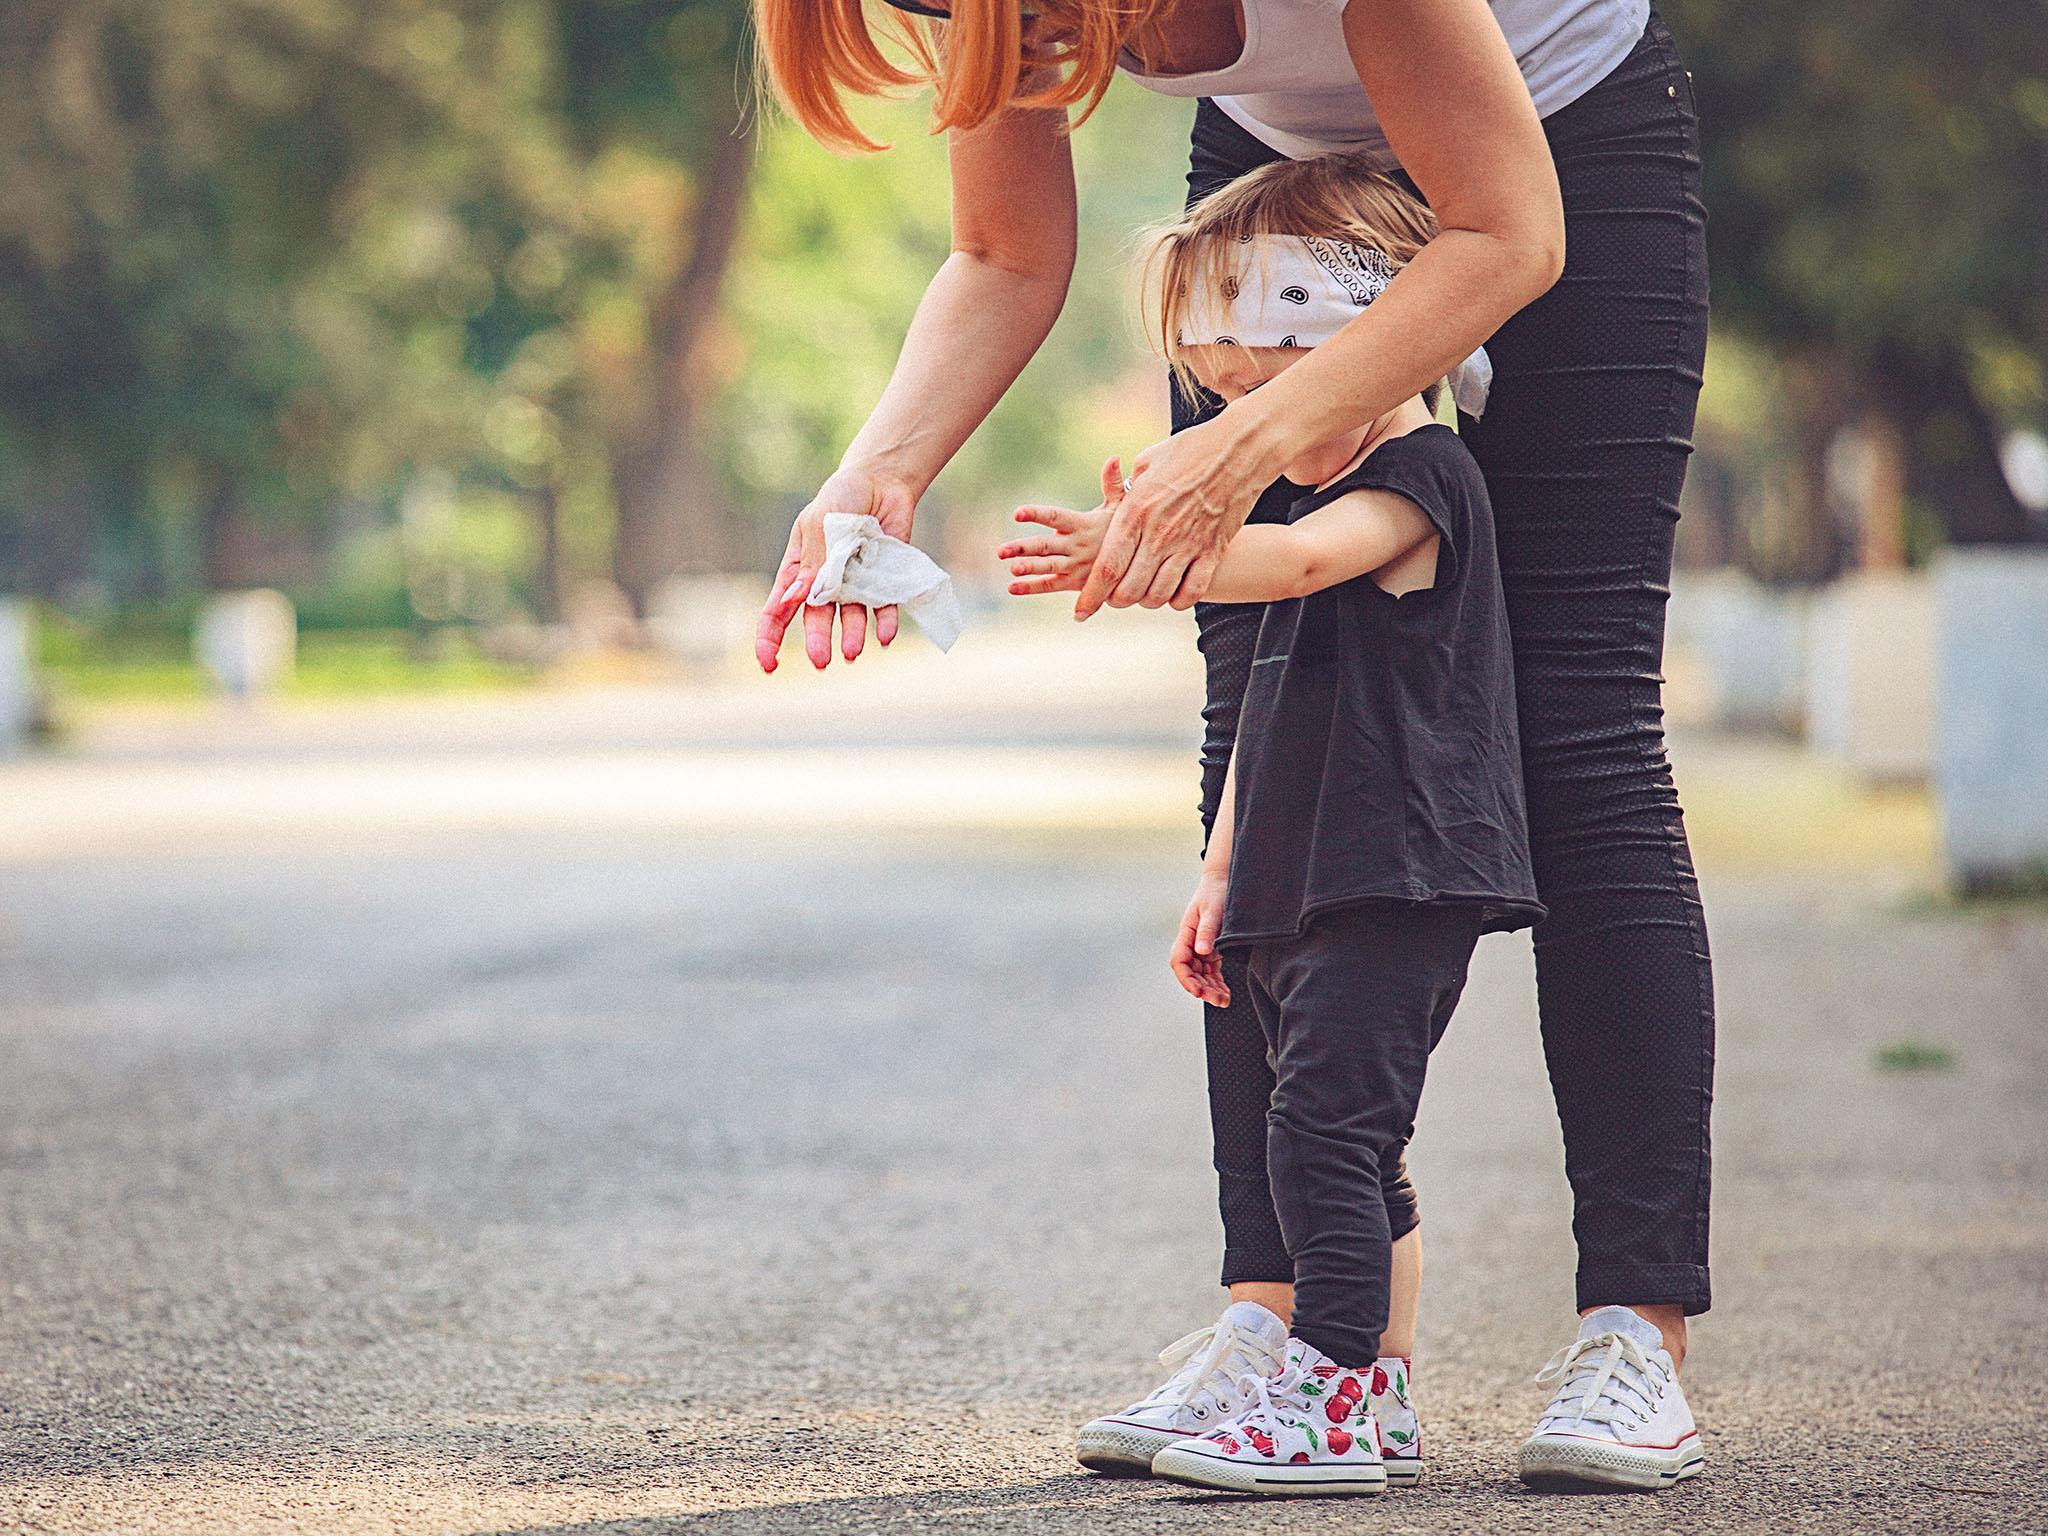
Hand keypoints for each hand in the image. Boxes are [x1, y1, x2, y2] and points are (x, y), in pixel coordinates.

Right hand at [756, 465, 915, 671]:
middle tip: (821, 661)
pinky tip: (885, 636)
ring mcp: (855, 584)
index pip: (777, 610)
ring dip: (851, 636)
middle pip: (816, 618)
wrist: (883, 481)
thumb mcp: (819, 523)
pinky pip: (884, 608)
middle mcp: (825, 583)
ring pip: (851, 618)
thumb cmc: (842, 497)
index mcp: (799, 570)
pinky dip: (885, 623)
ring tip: (853, 652)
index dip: (770, 639)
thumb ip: (812, 561)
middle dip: (817, 641)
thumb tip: (793, 599)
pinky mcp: (884, 581)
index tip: (769, 664)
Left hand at [997, 457, 1119, 597]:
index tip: (1017, 513)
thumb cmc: (1123, 529)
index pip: (1056, 517)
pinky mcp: (1074, 583)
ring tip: (1011, 568)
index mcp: (1083, 525)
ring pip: (1048, 567)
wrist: (1136, 564)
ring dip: (1029, 568)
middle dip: (1023, 547)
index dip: (1037, 514)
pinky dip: (1031, 587)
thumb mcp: (1121, 507)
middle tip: (1001, 550)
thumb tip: (1113, 458)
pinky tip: (1012, 587)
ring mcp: (1075, 566)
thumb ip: (1112, 484)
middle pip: (1047, 546)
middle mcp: (1077, 546)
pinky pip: (1050, 586)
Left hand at [1073, 410, 1265, 619]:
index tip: (1081, 611)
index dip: (1091, 596)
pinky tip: (1173, 593)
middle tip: (1115, 595)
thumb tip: (1117, 500)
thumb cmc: (1190, 450)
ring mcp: (1188, 545)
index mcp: (1135, 512)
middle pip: (1129, 591)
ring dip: (1146, 601)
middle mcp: (1159, 534)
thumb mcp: (1147, 462)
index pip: (1107, 568)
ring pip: (1159, 596)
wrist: (1240, 449)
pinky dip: (1179, 600)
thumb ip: (1127, 489)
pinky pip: (1193, 592)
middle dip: (1116, 601)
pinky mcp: (1213, 550)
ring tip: (1143, 593)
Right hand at [1169, 867, 1231, 1007]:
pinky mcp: (1212, 949)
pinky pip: (1211, 971)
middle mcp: (1191, 942)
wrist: (1223, 881)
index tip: (1198, 991)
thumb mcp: (1212, 910)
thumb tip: (1201, 951)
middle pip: (1191, 972)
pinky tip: (1225, 993)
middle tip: (1218, 1001)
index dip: (1187, 979)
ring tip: (1224, 1001)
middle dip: (1202, 989)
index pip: (1180, 961)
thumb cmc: (1215, 892)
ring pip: (1201, 975)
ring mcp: (1201, 947)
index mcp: (1186, 933)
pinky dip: (1217, 982)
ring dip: (1210, 989)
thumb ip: (1207, 931)